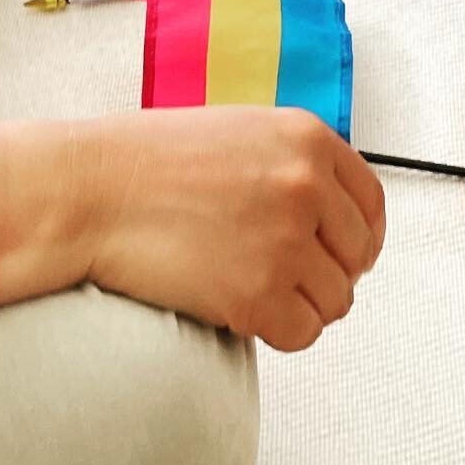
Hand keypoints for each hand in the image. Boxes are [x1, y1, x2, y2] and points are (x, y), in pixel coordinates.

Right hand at [87, 107, 385, 351]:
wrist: (93, 191)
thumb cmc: (151, 161)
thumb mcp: (243, 132)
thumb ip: (295, 163)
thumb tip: (332, 211)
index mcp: (308, 139)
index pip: (371, 202)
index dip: (361, 236)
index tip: (350, 254)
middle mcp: (307, 186)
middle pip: (358, 255)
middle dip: (330, 272)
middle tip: (292, 279)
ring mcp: (286, 241)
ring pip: (336, 300)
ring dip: (303, 304)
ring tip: (260, 292)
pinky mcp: (257, 294)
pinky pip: (303, 333)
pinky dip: (280, 331)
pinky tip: (248, 313)